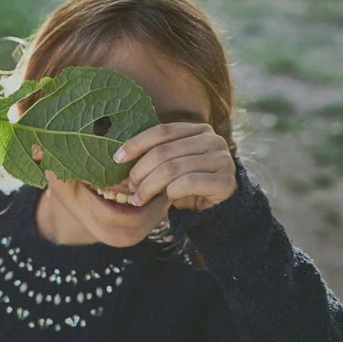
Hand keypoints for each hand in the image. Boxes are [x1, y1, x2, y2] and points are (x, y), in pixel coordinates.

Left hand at [116, 123, 236, 211]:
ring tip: (138, 199)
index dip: (137, 143)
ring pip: (173, 169)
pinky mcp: (224, 181)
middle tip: (130, 187)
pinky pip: (187, 183)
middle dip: (141, 171)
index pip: (162, 131)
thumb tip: (120, 156)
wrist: (219, 211)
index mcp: (199, 130)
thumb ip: (158, 156)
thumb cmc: (190, 187)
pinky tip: (166, 200)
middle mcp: (213, 140)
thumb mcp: (172, 167)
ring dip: (149, 186)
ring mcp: (221, 160)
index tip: (118, 158)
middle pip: (165, 152)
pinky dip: (171, 192)